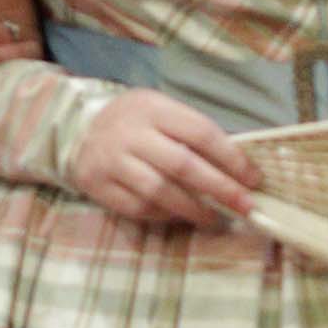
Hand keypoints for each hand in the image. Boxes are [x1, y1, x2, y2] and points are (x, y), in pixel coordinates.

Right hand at [67, 90, 257, 235]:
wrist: (75, 129)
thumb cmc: (133, 122)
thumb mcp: (160, 111)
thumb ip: (191, 132)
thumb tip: (237, 166)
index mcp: (153, 108)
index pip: (201, 133)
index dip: (231, 158)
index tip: (253, 179)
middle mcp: (131, 133)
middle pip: (183, 165)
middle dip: (220, 189)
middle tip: (245, 207)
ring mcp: (112, 161)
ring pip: (160, 191)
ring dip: (193, 209)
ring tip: (215, 219)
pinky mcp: (98, 186)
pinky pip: (138, 207)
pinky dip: (163, 215)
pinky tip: (180, 216)